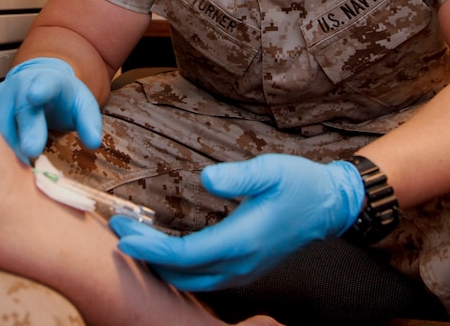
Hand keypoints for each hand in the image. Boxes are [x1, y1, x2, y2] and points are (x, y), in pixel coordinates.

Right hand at [0, 57, 101, 161]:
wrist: (39, 82)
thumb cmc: (62, 97)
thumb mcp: (83, 105)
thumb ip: (90, 123)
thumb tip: (92, 143)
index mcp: (46, 81)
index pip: (43, 84)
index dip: (39, 90)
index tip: (34, 97)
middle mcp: (17, 87)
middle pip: (16, 112)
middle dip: (21, 135)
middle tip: (30, 157)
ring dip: (5, 149)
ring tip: (19, 171)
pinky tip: (2, 168)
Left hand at [110, 154, 363, 290]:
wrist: (331, 205)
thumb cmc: (300, 183)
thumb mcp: (272, 170)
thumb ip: (239, 176)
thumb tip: (206, 179)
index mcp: (242, 241)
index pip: (186, 255)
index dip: (151, 249)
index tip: (123, 235)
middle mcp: (241, 264)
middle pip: (182, 273)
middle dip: (146, 256)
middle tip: (118, 230)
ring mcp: (244, 271)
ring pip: (191, 281)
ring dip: (160, 265)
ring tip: (134, 239)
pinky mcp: (246, 269)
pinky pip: (204, 279)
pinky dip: (178, 268)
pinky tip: (164, 251)